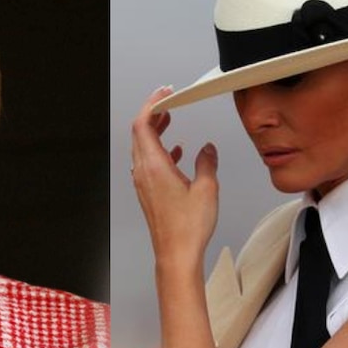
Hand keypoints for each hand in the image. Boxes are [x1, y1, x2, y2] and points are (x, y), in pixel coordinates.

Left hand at [130, 86, 218, 273]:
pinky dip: (159, 150)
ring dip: (155, 131)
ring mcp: (142, 182)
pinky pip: (148, 162)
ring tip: (170, 120)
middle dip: (153, 113)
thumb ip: (206, 163)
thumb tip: (207, 149)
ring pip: (142, 147)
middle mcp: (143, 172)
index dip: (152, 104)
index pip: (143, 124)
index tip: (165, 94)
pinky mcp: (147, 192)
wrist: (175, 254)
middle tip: (168, 101)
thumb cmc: (187, 227)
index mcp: (154, 166)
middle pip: (139, 133)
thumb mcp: (206, 189)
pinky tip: (176, 152)